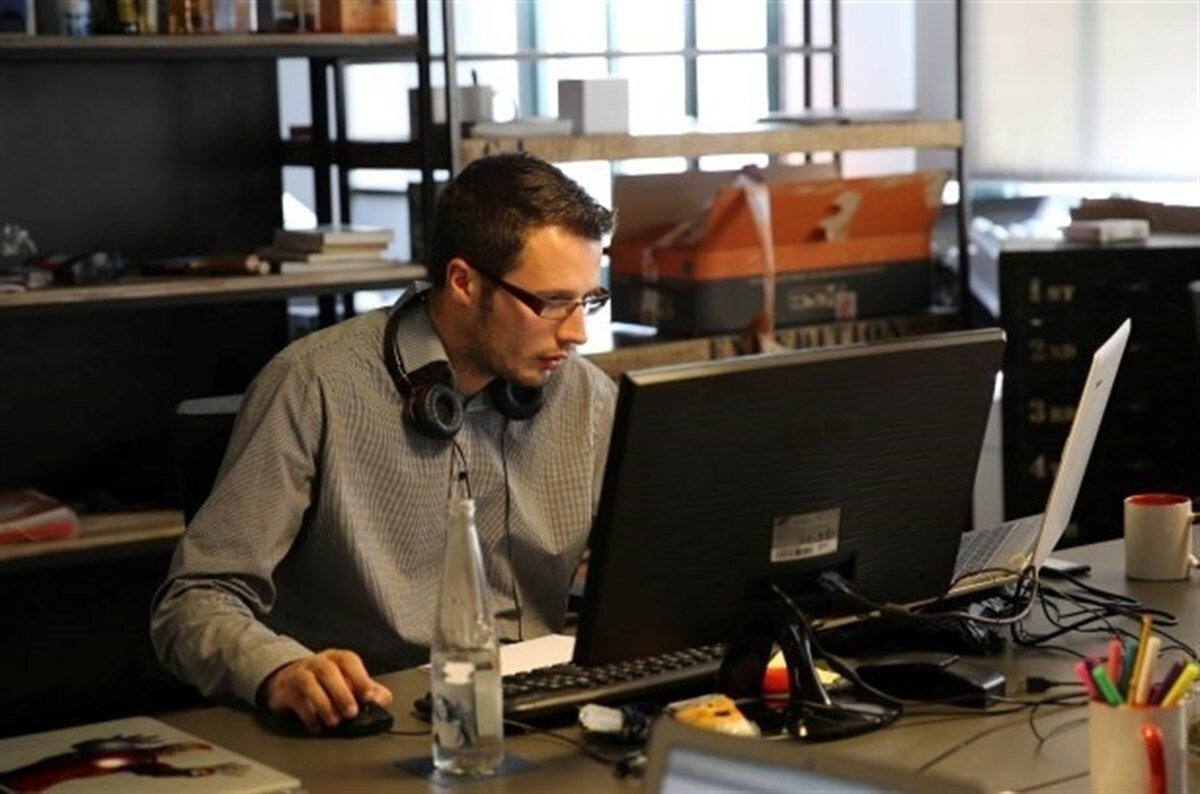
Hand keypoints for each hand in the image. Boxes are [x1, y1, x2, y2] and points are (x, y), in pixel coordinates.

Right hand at [258, 649, 392, 733]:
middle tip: (351, 713)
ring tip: (334, 721)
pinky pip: (296, 700)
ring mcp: (300, 674)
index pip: (350, 660)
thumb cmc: (327, 682)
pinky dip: (308, 715)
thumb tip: (380, 702)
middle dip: (342, 693)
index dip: (360, 677)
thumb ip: (370, 691)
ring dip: (323, 703)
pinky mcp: (286, 690)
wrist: (289, 681)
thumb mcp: (350, 682)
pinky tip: (317, 726)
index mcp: (338, 658)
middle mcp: (318, 662)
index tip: (368, 696)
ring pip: (309, 683)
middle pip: (328, 671)